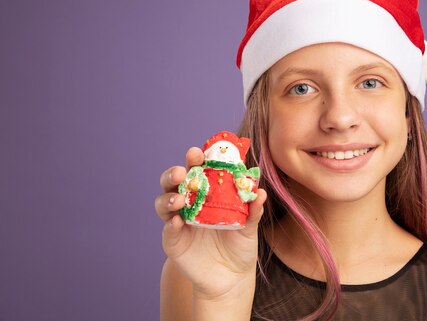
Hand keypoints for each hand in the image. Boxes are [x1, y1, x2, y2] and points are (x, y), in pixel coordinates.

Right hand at [155, 147, 266, 299]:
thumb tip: (260, 192)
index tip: (198, 152)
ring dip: (169, 198)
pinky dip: (170, 224)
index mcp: (207, 193)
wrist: (231, 276)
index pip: (197, 170)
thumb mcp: (249, 226)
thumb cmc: (239, 244)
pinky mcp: (173, 241)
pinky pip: (167, 230)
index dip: (195, 159)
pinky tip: (177, 222)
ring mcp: (178, 221)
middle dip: (174, 173)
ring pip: (163, 202)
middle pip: (174, 182)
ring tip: (180, 199)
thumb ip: (253, 210)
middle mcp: (189, 203)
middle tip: (182, 171)